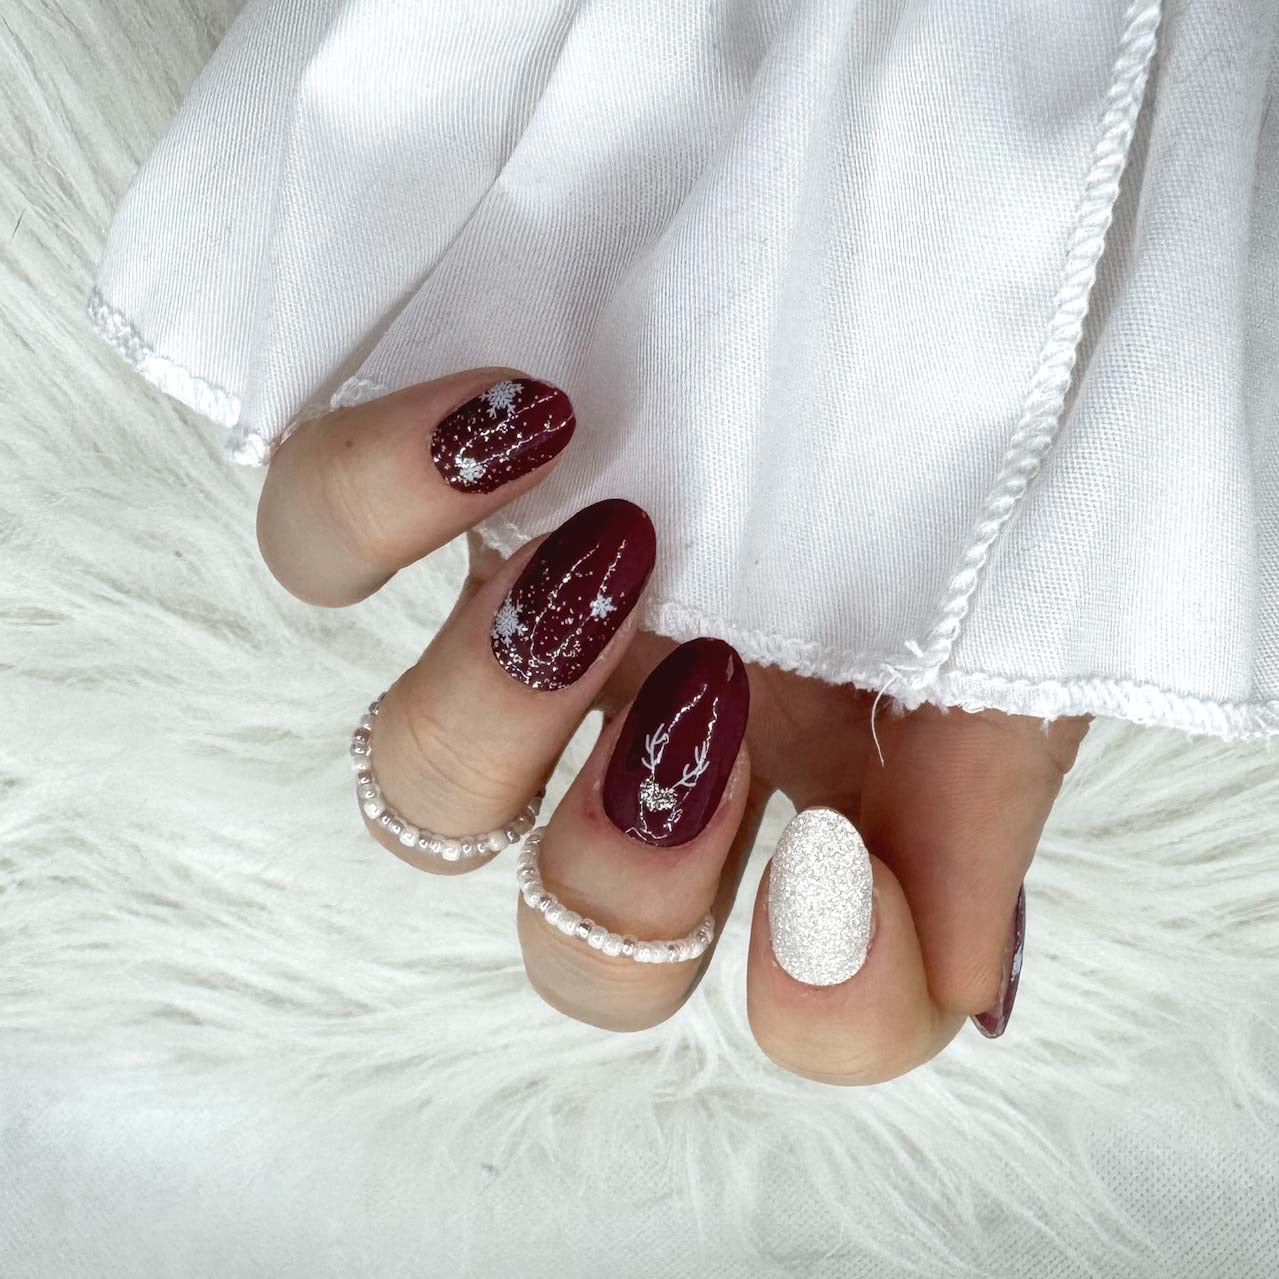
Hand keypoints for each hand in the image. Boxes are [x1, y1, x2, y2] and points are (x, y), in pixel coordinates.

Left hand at [256, 368, 1089, 1084]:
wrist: (884, 225)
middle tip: (708, 699)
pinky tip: (529, 420)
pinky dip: (381, 507)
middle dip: (630, 872)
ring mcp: (527, 627)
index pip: (803, 1005)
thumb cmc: (957, 423)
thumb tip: (962, 995)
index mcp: (818, 786)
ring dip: (500, 712)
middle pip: (573, 945)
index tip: (837, 865)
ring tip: (614, 551)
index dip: (815, 1002)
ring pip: (418, 790)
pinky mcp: (423, 494)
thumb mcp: (1010, 608)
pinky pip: (314, 544)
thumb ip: (985, 806)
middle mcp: (654, 739)